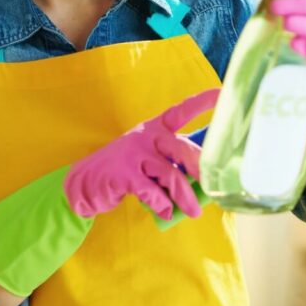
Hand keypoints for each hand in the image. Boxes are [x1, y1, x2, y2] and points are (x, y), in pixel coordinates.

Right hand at [63, 89, 218, 220]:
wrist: (84, 183)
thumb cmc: (125, 171)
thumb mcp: (147, 159)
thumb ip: (171, 164)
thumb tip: (204, 183)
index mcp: (154, 128)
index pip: (181, 111)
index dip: (202, 102)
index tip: (221, 92)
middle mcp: (146, 136)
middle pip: (182, 148)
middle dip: (201, 168)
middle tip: (215, 185)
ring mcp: (134, 154)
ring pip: (170, 174)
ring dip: (185, 197)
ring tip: (194, 212)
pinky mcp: (124, 174)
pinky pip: (151, 191)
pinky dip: (162, 205)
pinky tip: (166, 213)